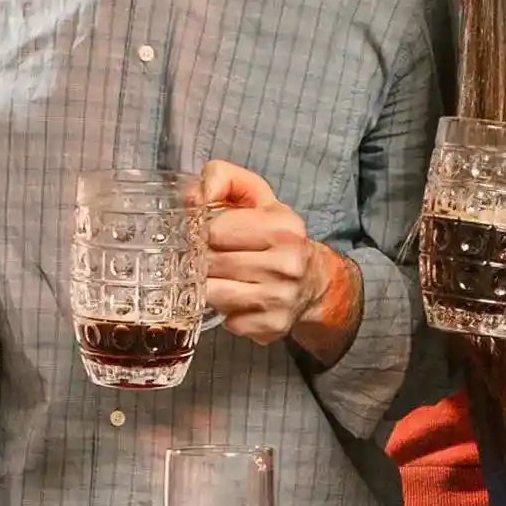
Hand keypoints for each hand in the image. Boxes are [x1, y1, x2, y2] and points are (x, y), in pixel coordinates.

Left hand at [200, 160, 341, 344]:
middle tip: (209, 258)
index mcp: (283, 226)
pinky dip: (227, 313)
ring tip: (220, 278)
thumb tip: (192, 195)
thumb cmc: (275, 236)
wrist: (312, 280)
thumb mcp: (256, 196)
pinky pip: (229, 322)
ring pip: (215, 294)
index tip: (207, 235)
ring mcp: (281, 298)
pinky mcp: (273, 326)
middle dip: (203, 261)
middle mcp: (288, 263)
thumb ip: (223, 179)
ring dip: (210, 287)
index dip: (204, 232)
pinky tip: (237, 300)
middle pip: (213, 263)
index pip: (217, 230)